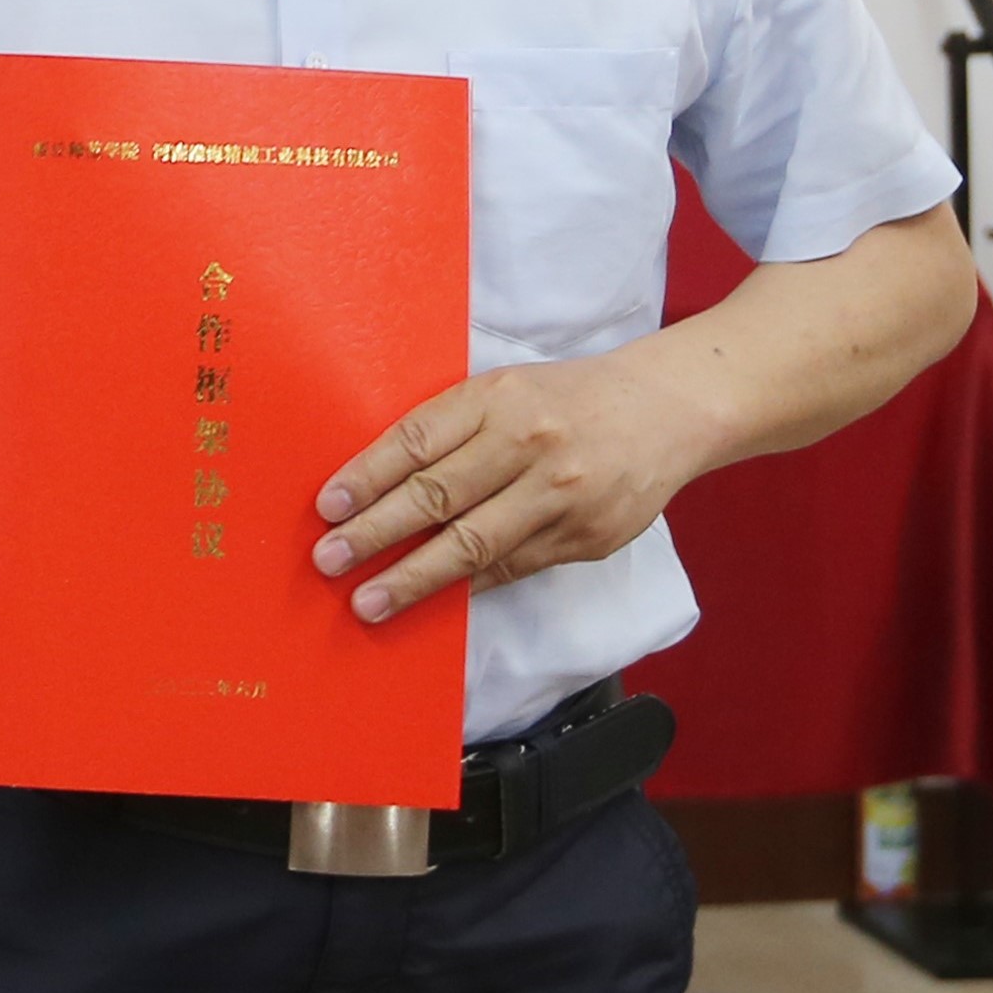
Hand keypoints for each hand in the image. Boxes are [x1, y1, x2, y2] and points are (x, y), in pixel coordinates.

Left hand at [310, 352, 729, 622]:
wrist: (666, 411)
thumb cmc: (567, 399)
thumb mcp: (505, 391)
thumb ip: (449, 429)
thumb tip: (375, 483)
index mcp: (498, 398)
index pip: (416, 441)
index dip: (366, 477)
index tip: (327, 508)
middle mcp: (528, 444)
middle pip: (437, 496)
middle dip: (375, 534)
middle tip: (329, 562)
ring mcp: (560, 495)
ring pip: (474, 545)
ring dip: (413, 578)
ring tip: (368, 601)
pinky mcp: (584, 537)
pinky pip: (512, 568)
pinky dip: (466, 587)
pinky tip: (431, 601)